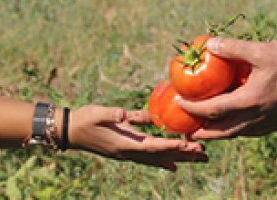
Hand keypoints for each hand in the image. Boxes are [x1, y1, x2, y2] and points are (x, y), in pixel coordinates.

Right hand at [68, 105, 207, 170]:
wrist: (70, 132)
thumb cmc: (85, 119)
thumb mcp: (99, 113)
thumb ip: (113, 113)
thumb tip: (124, 111)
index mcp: (124, 143)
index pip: (153, 146)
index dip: (171, 146)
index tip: (188, 145)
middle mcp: (129, 153)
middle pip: (161, 156)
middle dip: (184, 156)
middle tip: (205, 155)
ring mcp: (127, 155)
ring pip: (158, 160)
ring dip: (178, 159)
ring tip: (198, 160)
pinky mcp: (126, 152)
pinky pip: (149, 159)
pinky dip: (163, 161)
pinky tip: (173, 165)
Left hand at [179, 37, 276, 138]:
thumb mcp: (261, 51)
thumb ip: (233, 48)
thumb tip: (210, 44)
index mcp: (249, 101)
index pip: (212, 111)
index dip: (192, 108)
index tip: (179, 103)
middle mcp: (256, 119)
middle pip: (221, 132)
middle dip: (201, 131)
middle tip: (186, 128)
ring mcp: (266, 124)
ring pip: (235, 134)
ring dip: (217, 132)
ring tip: (204, 127)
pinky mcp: (275, 124)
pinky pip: (248, 131)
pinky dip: (234, 128)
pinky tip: (232, 120)